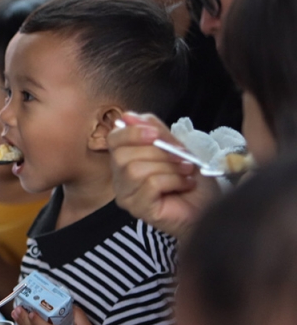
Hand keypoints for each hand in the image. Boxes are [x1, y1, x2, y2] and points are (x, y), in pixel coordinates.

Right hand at [109, 112, 221, 238]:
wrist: (211, 207)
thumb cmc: (193, 179)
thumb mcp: (176, 147)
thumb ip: (155, 131)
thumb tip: (129, 115)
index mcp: (126, 159)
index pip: (113, 139)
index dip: (131, 132)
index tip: (155, 134)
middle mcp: (120, 178)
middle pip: (122, 155)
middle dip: (157, 152)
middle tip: (181, 157)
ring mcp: (127, 195)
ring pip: (135, 170)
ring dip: (167, 167)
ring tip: (185, 172)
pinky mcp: (139, 209)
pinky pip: (150, 185)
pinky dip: (173, 180)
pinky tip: (185, 185)